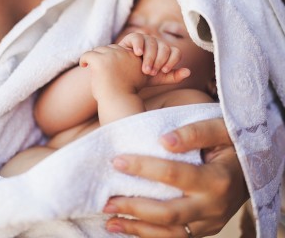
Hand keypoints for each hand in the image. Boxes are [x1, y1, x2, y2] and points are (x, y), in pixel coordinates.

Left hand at [79, 44, 145, 99]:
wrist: (120, 102)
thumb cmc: (126, 94)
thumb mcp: (138, 79)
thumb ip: (134, 68)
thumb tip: (127, 61)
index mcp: (134, 57)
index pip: (120, 49)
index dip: (112, 56)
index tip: (107, 66)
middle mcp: (124, 53)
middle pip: (110, 48)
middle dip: (103, 56)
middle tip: (97, 65)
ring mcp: (112, 56)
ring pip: (99, 50)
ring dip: (94, 57)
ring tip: (88, 65)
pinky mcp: (100, 61)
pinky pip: (88, 54)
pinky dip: (84, 58)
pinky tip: (83, 65)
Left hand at [103, 118, 247, 237]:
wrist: (252, 170)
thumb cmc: (232, 144)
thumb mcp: (222, 129)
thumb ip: (195, 132)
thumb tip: (163, 140)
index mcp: (218, 179)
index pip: (174, 175)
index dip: (143, 168)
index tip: (116, 161)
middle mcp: (214, 207)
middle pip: (169, 212)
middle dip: (134, 207)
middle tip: (106, 200)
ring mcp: (209, 223)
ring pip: (170, 233)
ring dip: (137, 228)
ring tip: (109, 220)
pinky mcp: (203, 231)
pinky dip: (149, 235)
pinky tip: (128, 229)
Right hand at [117, 32, 182, 76]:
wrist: (120, 76)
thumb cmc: (140, 77)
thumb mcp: (158, 79)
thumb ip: (173, 77)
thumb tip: (189, 72)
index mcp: (165, 52)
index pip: (175, 52)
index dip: (172, 61)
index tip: (164, 71)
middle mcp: (157, 44)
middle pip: (164, 48)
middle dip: (159, 61)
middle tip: (151, 72)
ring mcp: (145, 39)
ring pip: (152, 43)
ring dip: (149, 57)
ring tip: (145, 69)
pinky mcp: (132, 38)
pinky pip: (138, 37)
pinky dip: (139, 45)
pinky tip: (137, 54)